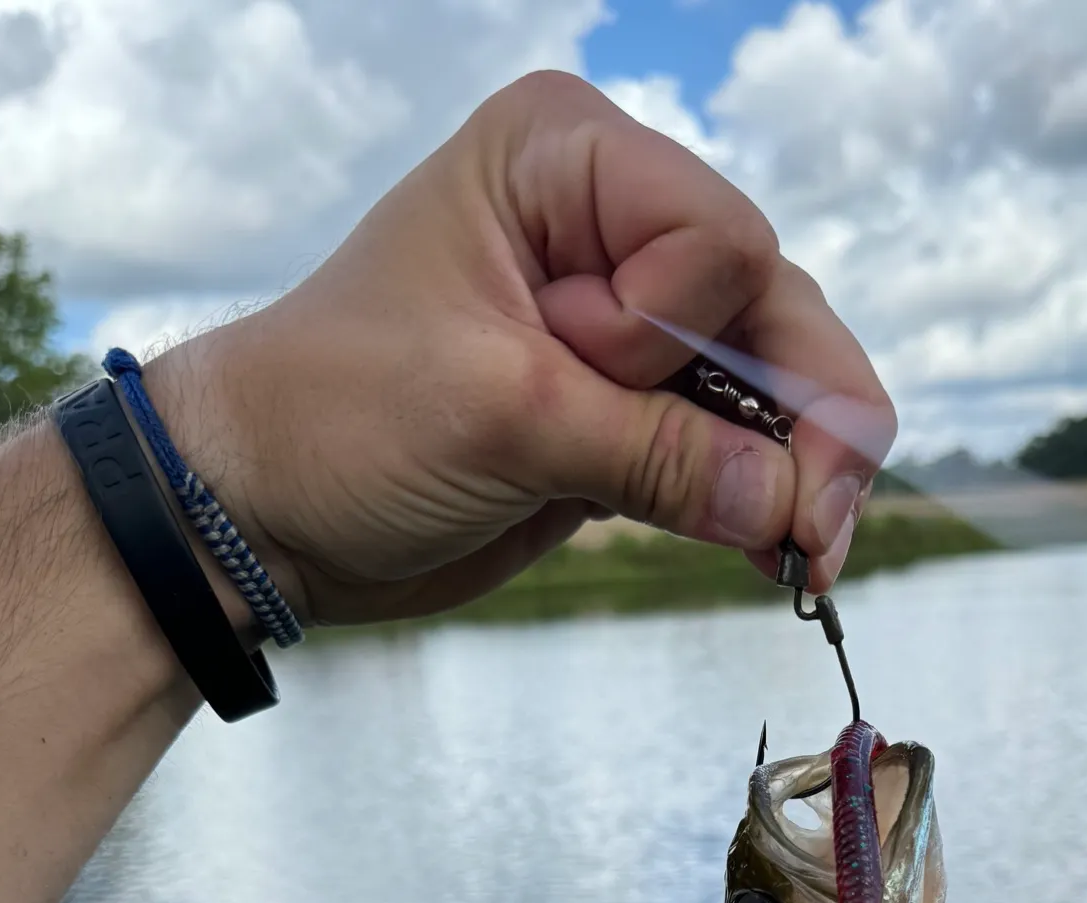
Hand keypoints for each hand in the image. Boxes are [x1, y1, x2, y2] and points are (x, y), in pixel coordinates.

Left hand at [147, 70, 896, 626]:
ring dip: (796, 470)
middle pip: (768, 308)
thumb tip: (792, 503)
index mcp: (567, 163)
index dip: (679, 327)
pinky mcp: (625, 409)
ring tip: (804, 554)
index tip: (587, 371)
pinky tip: (777, 550)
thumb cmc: (338, 421)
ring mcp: (626, 325)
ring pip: (767, 381)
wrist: (267, 510)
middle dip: (805, 420)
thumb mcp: (499, 419)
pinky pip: (728, 445)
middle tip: (818, 527)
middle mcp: (612, 226)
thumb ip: (655, 456)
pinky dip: (758, 498)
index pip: (716, 236)